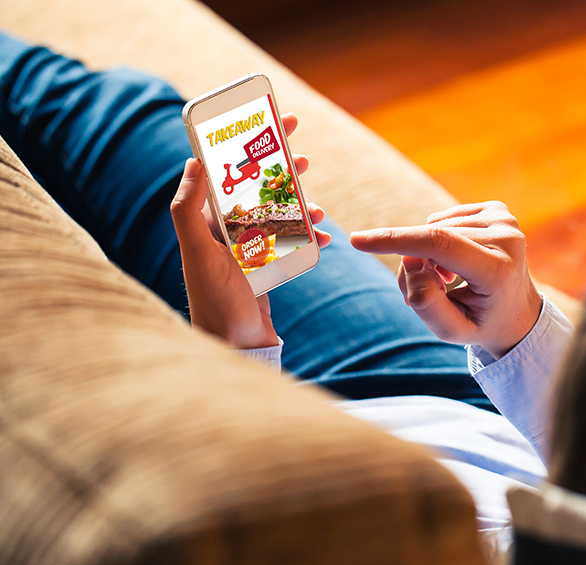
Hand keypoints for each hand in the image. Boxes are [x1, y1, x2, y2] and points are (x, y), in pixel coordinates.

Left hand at [170, 114, 330, 348]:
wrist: (235, 347)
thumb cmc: (215, 302)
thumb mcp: (198, 252)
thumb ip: (188, 209)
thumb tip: (193, 161)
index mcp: (206, 222)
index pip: (227, 172)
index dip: (249, 145)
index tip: (271, 124)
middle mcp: (225, 233)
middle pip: (257, 190)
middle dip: (280, 171)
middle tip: (302, 155)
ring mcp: (247, 251)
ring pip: (278, 215)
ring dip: (299, 206)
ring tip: (317, 206)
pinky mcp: (265, 270)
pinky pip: (291, 244)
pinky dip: (309, 239)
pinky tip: (325, 239)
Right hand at [350, 201, 541, 357]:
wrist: (517, 311)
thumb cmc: (481, 323)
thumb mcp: (452, 330)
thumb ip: (425, 303)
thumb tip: (410, 261)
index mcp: (499, 270)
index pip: (438, 244)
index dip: (395, 240)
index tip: (358, 240)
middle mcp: (507, 238)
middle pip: (431, 240)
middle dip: (414, 264)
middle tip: (427, 291)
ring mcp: (505, 219)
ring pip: (435, 228)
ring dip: (428, 254)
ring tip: (448, 280)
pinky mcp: (498, 209)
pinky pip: (444, 219)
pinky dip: (440, 240)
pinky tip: (458, 261)